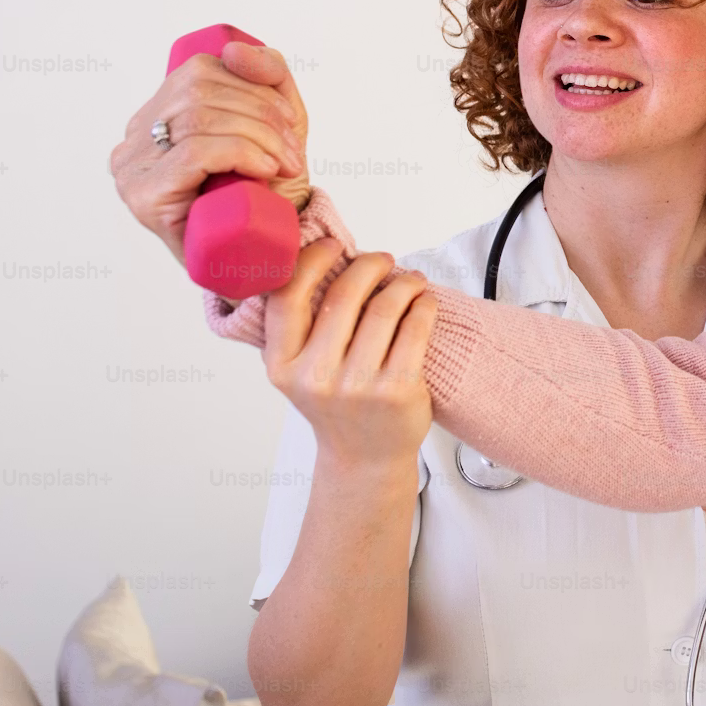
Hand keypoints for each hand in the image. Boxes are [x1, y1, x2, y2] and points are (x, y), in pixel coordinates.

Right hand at [110, 40, 309, 265]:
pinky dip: (240, 152)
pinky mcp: (146, 196)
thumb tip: (235, 49)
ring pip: (200, 118)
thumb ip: (265, 76)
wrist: (264, 253)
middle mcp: (133, 139)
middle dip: (262, 113)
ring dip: (260, 135)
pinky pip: (195, 151)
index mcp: (156, 115)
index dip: (252, 86)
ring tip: (284, 162)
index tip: (289, 121)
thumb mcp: (275, 122)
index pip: (199, 71)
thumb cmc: (265, 189)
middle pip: (200, 91)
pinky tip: (265, 169)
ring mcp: (133, 169)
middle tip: (292, 150)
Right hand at [263, 241, 437, 471]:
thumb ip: (302, 324)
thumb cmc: (335, 403)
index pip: (287, 296)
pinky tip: (424, 302)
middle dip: (369, 265)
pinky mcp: (397, 390)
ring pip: (385, 307)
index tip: (334, 247)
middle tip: (383, 259)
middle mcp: (315, 376)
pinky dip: (423, 305)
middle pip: (344, 295)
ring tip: (411, 280)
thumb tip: (325, 256)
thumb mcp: (299, 370)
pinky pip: (415, 328)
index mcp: (281, 365)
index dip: (311, 261)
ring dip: (403, 282)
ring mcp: (357, 386)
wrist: (365, 458)